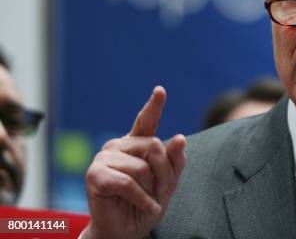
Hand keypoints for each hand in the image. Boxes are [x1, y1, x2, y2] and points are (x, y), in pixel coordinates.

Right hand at [81, 86, 186, 238]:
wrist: (125, 232)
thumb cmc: (145, 205)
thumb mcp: (168, 182)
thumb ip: (174, 160)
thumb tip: (180, 138)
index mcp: (137, 145)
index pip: (147, 121)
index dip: (154, 106)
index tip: (160, 90)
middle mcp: (119, 145)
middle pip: (155, 147)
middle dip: (164, 173)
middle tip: (159, 192)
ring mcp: (105, 157)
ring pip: (143, 166)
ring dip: (151, 189)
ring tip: (146, 200)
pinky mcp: (95, 174)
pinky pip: (129, 182)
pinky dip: (141, 199)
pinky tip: (144, 206)